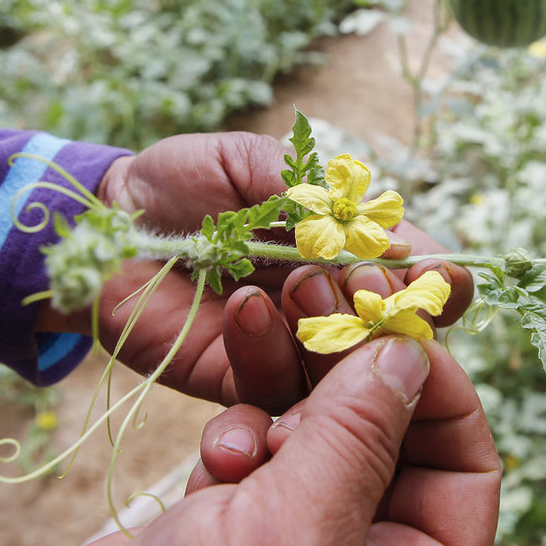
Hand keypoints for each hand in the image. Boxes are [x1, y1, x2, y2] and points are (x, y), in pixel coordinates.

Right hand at [0, 337, 500, 545]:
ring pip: (313, 424)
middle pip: (384, 427)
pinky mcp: (226, 520)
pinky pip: (255, 446)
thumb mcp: (298, 536)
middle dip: (348, 357)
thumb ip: (359, 438)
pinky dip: (236, 432)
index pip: (463, 463)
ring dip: (283, 374)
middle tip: (312, 284)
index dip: (437, 384)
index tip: (390, 317)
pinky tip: (216, 455)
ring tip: (251, 317)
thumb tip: (410, 351)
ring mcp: (291, 535)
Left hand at [38, 132, 474, 412]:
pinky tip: (254, 307)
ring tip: (311, 286)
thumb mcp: (250, 162)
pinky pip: (271, 383)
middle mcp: (323, 304)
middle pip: (390, 329)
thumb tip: (379, 230)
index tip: (438, 273)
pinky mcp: (235, 378)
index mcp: (340, 250)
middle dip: (394, 308)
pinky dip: (272, 348)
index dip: (432, 276)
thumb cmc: (182, 181)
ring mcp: (283, 346)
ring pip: (340, 366)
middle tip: (375, 286)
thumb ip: (308, 189)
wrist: (108, 221)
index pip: (408, 273)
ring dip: (338, 329)